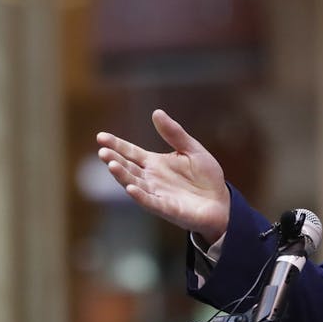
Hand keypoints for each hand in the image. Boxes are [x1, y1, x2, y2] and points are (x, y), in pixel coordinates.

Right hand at [96, 109, 229, 244]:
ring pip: (134, 184)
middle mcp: (151, 179)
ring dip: (122, 176)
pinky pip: (151, 202)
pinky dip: (140, 196)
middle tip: (103, 151)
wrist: (221, 202)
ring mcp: (157, 194)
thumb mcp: (192, 149)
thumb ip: (174, 133)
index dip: (116, 145)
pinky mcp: (167, 209)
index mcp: (155, 163)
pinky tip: (130, 188)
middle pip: (128, 168)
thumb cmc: (206, 177)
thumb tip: (156, 112)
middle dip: (114, 160)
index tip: (101, 137)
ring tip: (111, 165)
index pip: (130, 152)